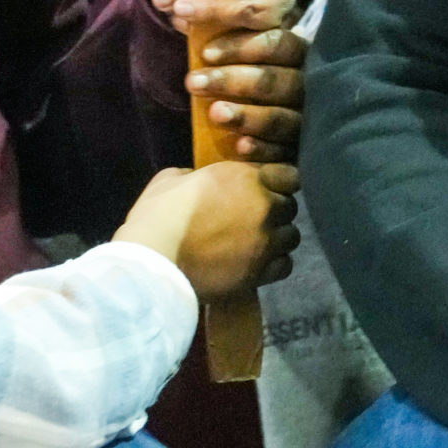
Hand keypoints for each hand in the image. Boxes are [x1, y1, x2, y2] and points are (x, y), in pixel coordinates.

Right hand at [116, 160, 299, 298]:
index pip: (288, 174)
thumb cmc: (160, 213)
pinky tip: (258, 261)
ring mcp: (265, 242)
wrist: (156, 260)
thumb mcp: (175, 177)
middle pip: (290, 206)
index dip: (278, 180)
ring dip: (278, 236)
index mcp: (246, 177)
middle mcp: (264, 207)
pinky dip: (275, 263)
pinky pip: (284, 265)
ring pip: (291, 236)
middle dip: (276, 208)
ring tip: (258, 241)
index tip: (264, 186)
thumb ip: (199, 175)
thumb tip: (201, 180)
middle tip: (256, 216)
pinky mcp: (259, 274)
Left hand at [186, 24, 305, 161]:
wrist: (270, 135)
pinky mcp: (299, 152)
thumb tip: (188, 20)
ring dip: (245, 115)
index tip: (206, 52)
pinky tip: (240, 146)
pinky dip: (262, 148)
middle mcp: (305, 87)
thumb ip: (227, 44)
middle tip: (194, 82)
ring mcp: (305, 121)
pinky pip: (283, 152)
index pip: (278, 44)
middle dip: (233, 81)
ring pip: (279, 118)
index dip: (243, 47)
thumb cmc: (245, 81)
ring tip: (214, 112)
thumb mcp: (242, 55)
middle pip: (275, 81)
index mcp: (296, 56)